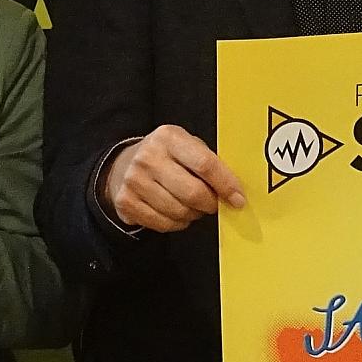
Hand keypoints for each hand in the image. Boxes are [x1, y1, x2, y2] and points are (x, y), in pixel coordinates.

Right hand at [101, 124, 246, 232]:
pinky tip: (175, 212)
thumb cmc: (165, 156)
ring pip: (179, 212)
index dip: (226, 185)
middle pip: (193, 193)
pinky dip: (177, 223)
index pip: (205, 164)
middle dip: (210, 204)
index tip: (237, 199)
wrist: (124, 164)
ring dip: (193, 214)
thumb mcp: (187, 146)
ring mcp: (134, 181)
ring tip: (191, 205)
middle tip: (213, 203)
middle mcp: (148, 157)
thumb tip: (234, 192)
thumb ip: (209, 164)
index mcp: (169, 137)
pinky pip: (163, 224)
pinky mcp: (126, 202)